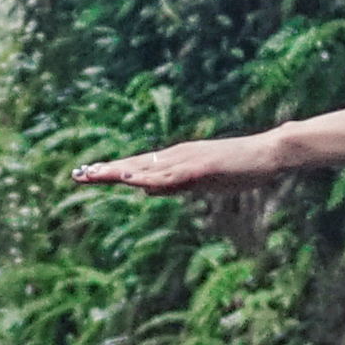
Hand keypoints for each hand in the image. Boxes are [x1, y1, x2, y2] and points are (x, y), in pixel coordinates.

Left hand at [74, 131, 288, 195]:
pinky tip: (131, 180)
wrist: (267, 154)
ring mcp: (188, 159)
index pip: (137, 165)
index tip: (87, 173)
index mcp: (176, 159)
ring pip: (146, 168)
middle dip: (106, 170)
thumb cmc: (239, 168)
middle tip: (77, 174)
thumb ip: (174, 185)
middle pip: (135, 164)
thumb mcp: (200, 181)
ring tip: (94, 175)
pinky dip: (148, 178)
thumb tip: (146, 190)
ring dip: (119, 172)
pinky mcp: (200, 167)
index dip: (111, 170)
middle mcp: (176, 155)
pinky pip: (170, 175)